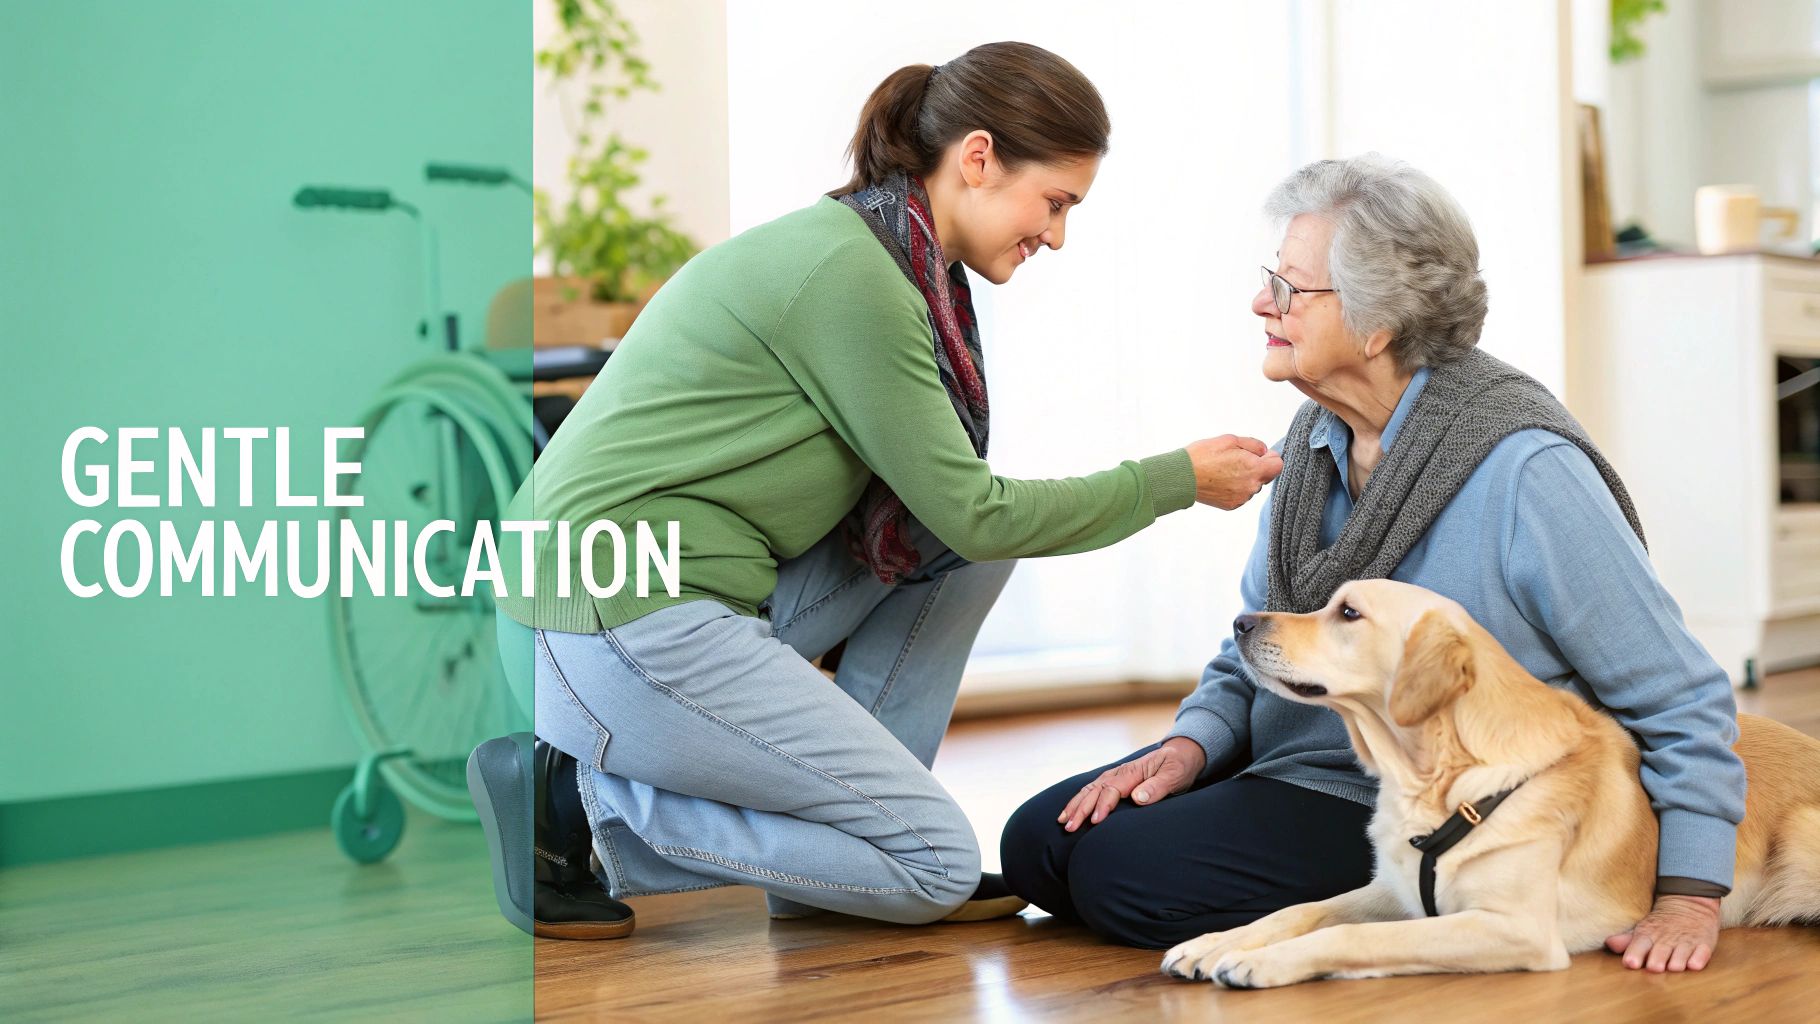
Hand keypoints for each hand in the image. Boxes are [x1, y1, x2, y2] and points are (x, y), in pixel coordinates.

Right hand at [1057, 738, 1206, 830]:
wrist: (1181, 754)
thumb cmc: (1179, 766)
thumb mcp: (1174, 775)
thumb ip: (1157, 787)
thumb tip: (1137, 798)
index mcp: (1132, 772)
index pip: (1111, 789)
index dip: (1102, 805)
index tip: (1095, 821)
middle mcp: (1120, 773)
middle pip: (1094, 790)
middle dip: (1080, 809)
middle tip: (1069, 827)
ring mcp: (1115, 776)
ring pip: (1089, 790)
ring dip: (1075, 805)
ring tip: (1063, 821)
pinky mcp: (1115, 782)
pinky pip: (1093, 790)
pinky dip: (1079, 800)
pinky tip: (1070, 811)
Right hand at [1185, 436, 1283, 509]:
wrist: (1182, 477)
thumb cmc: (1203, 456)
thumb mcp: (1230, 440)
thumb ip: (1254, 445)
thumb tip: (1264, 451)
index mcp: (1254, 469)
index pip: (1278, 465)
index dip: (1270, 457)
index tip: (1258, 454)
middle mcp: (1251, 487)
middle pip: (1265, 476)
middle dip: (1256, 467)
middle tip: (1235, 459)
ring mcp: (1242, 498)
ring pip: (1252, 485)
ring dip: (1244, 478)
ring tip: (1224, 470)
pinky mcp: (1232, 505)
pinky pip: (1241, 494)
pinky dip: (1234, 487)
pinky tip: (1220, 480)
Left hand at [1604, 894, 1720, 971]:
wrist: (1689, 903)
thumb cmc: (1660, 924)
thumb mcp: (1643, 928)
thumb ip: (1627, 940)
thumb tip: (1609, 944)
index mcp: (1648, 934)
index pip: (1639, 944)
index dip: (1635, 953)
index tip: (1630, 963)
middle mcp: (1667, 939)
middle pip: (1661, 951)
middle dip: (1657, 960)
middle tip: (1654, 967)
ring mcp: (1686, 941)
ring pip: (1681, 953)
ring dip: (1678, 961)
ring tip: (1674, 967)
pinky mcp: (1704, 943)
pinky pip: (1702, 952)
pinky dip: (1698, 958)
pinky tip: (1694, 965)